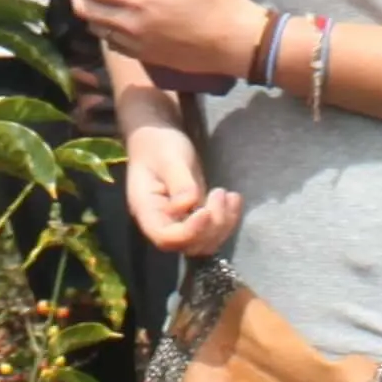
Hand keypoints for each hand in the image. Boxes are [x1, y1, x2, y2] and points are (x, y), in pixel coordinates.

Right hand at [125, 120, 243, 257]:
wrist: (158, 137)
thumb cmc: (159, 144)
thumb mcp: (169, 158)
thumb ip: (179, 182)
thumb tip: (189, 204)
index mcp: (147, 210)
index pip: (165, 237)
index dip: (189, 231)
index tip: (205, 211)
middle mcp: (162, 222)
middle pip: (188, 245)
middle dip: (211, 227)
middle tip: (219, 194)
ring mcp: (179, 222)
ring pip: (204, 242)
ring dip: (223, 225)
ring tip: (230, 196)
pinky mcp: (194, 217)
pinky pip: (212, 230)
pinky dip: (228, 219)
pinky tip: (235, 198)